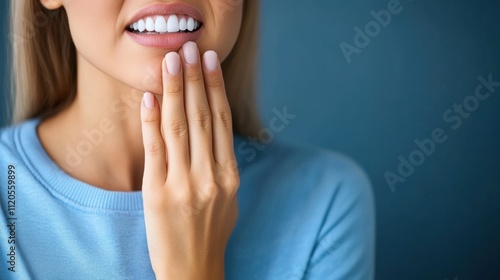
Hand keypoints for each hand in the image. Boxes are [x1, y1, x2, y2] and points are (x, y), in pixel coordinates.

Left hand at [140, 41, 239, 279]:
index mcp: (230, 176)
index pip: (222, 122)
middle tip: (190, 49)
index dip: (215, 88)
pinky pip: (156, 149)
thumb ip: (222, 164)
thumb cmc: (210, 232)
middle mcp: (211, 176)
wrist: (193, 269)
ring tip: (171, 61)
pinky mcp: (158, 192)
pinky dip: (152, 120)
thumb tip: (213, 132)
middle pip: (202, 117)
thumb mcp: (228, 197)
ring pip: (180, 127)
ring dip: (176, 90)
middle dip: (195, 79)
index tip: (209, 62)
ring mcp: (184, 184)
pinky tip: (151, 97)